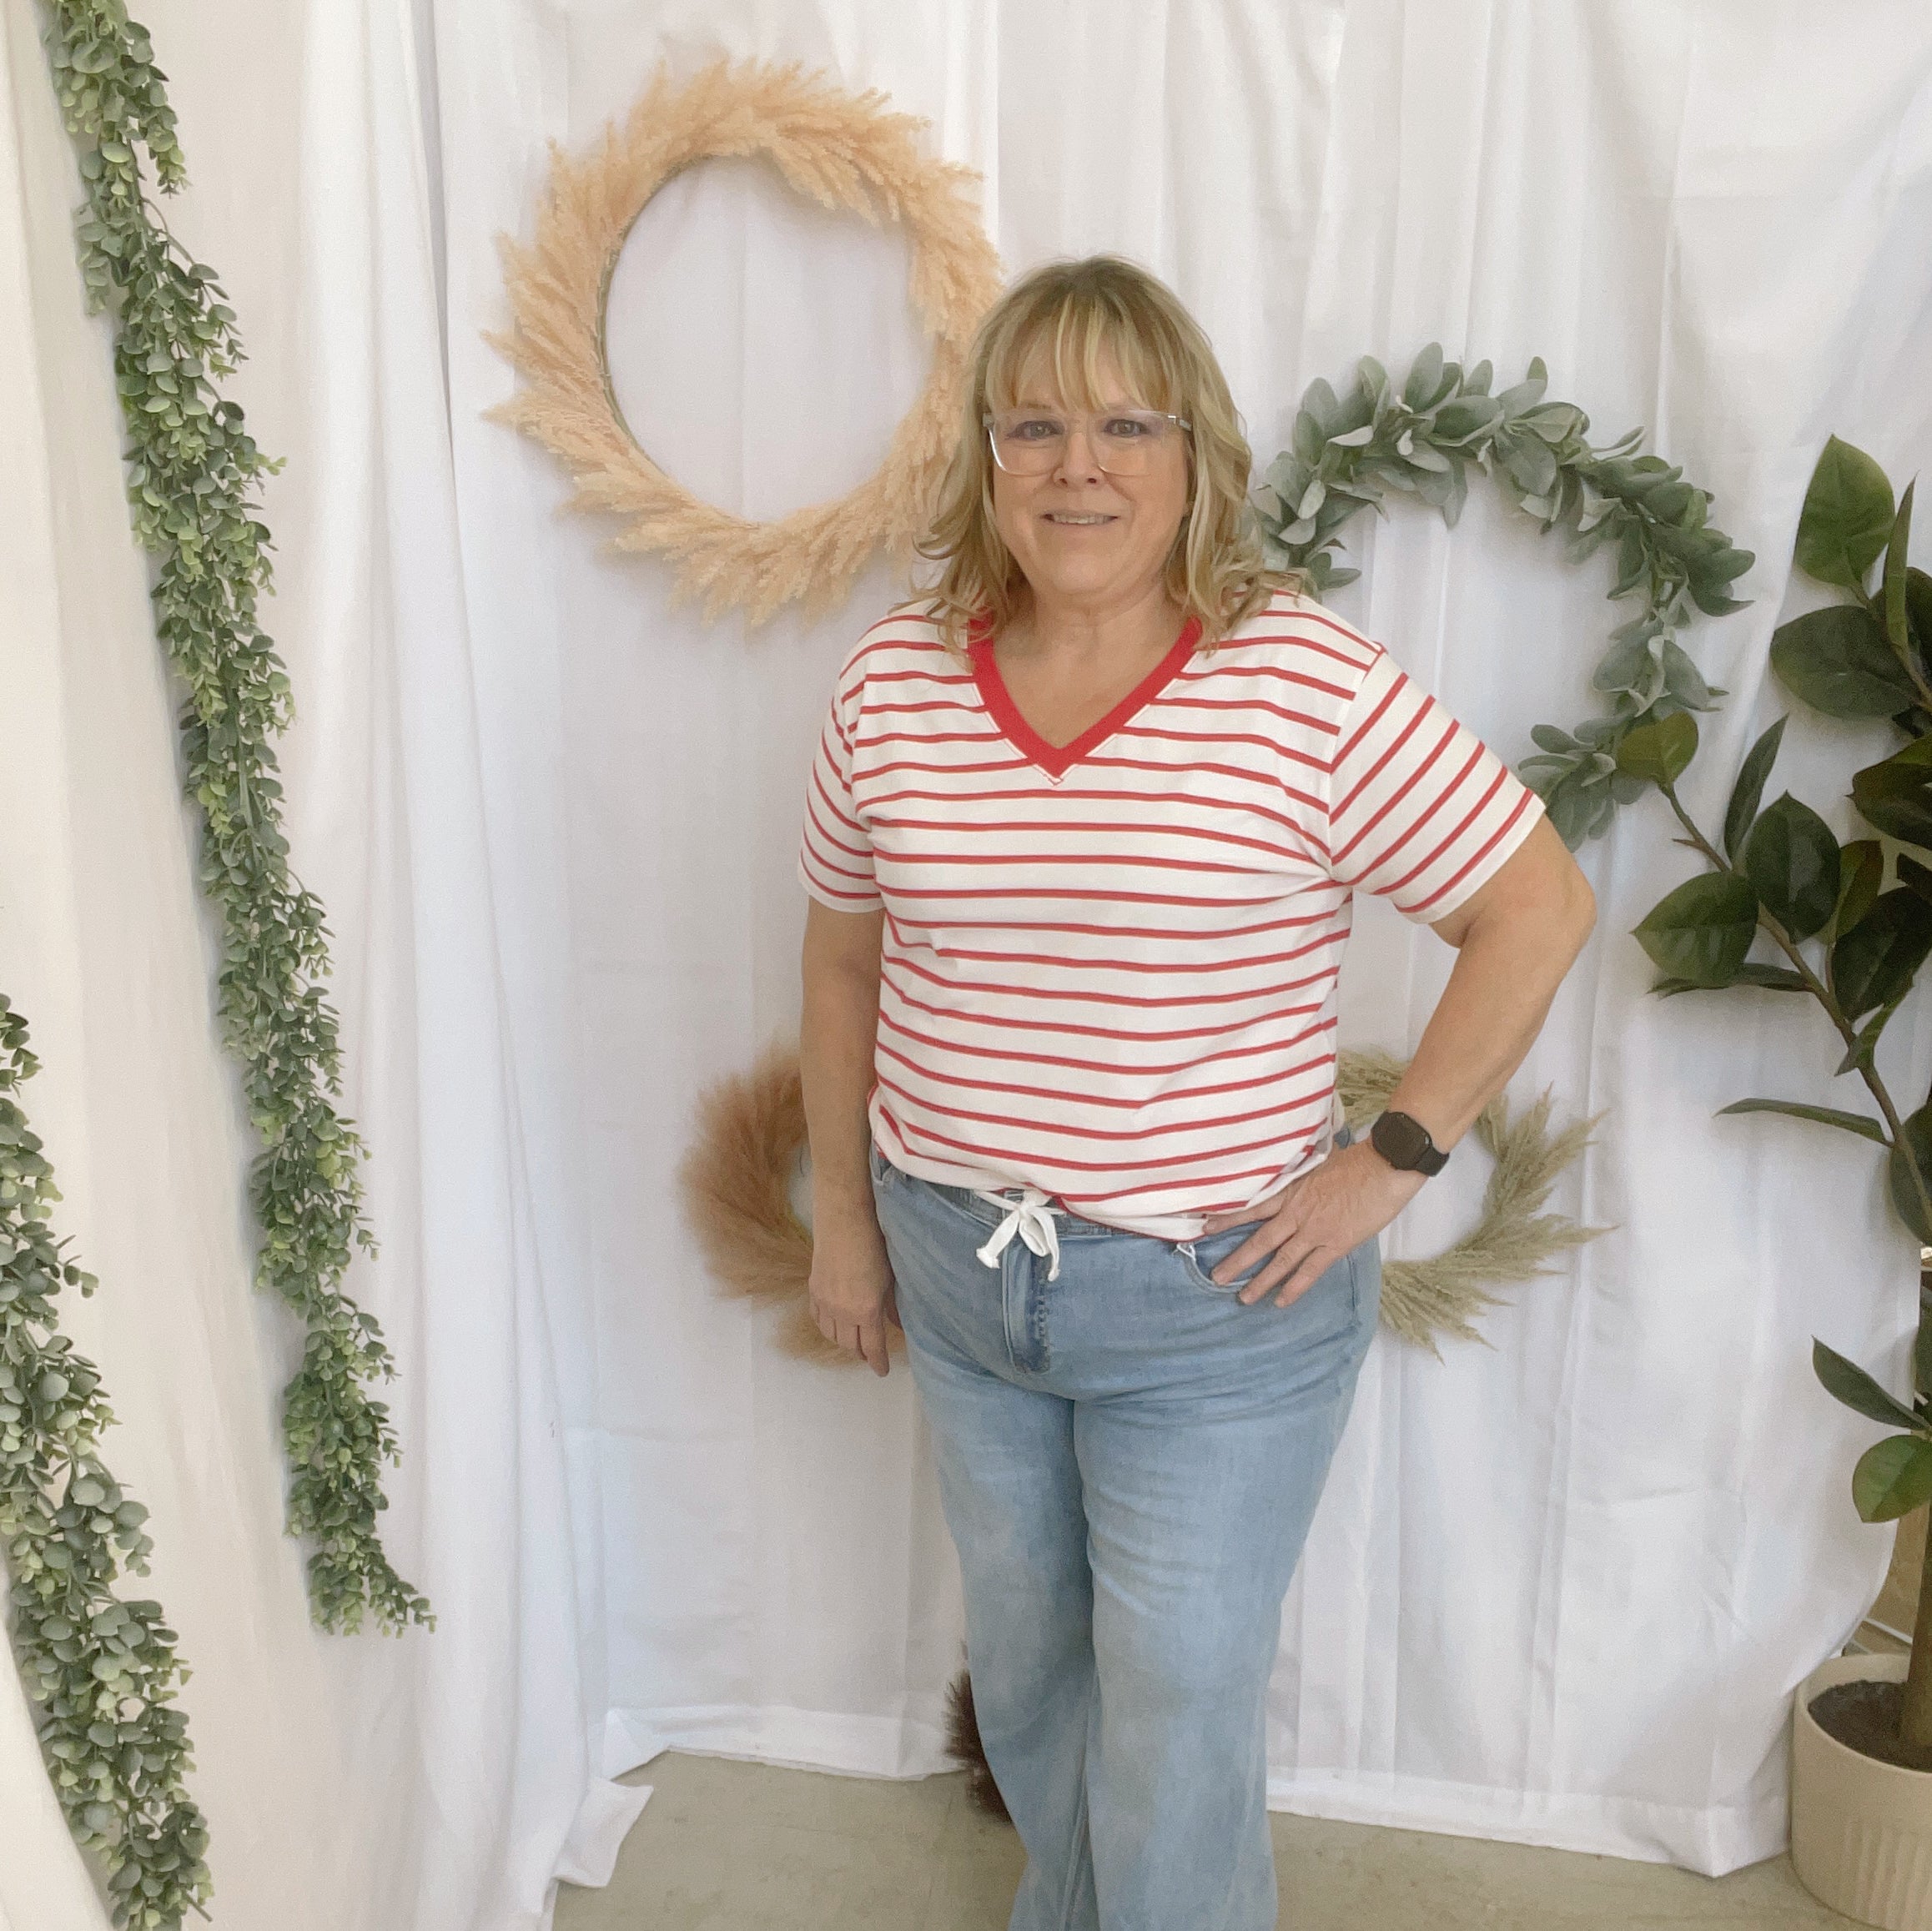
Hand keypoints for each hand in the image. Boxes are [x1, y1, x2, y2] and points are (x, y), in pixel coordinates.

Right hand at [807, 1210, 901, 1375]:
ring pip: (831, 1335)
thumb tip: (898, 1324)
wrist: (844, 1220)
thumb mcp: (890, 1278)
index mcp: (866, 1311)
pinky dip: (827, 1327)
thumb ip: (892, 1306)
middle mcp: (842, 1312)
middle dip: (861, 1353)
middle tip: (870, 1354)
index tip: (882, 1371)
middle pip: (850, 1345)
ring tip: (854, 1340)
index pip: (872, 1347)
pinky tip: (834, 1324)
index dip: (878, 1362)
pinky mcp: (814, 1290)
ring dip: (844, 1342)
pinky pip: (818, 1319)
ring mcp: (825, 1302)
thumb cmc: (875, 1244)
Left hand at [1198, 1139, 1427, 1306]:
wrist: (1383, 1166)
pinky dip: (1294, 1287)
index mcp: (1291, 1189)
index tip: (1205, 1228)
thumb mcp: (1317, 1159)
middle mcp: (1296, 1213)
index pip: (1251, 1206)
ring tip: (1242, 1298)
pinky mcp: (1334, 1245)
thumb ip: (1300, 1170)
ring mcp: (1314, 1231)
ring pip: (1280, 1260)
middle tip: (1216, 1278)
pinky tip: (1280, 1301)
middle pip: (1259, 1240)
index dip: (1228, 1218)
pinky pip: (1309, 1271)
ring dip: (1260, 1281)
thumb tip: (1291, 1166)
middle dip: (1237, 1260)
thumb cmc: (1355, 1158)